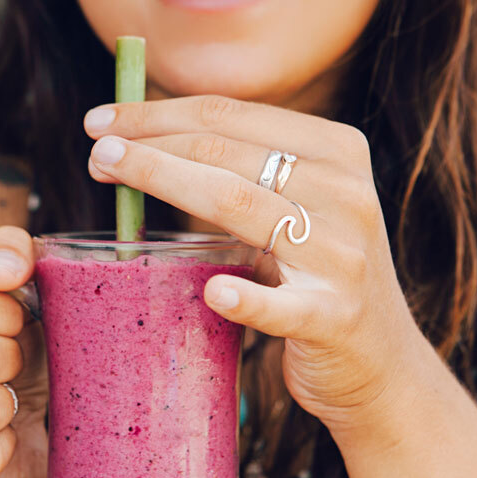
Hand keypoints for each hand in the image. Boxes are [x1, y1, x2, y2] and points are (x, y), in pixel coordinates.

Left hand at [84, 96, 433, 429]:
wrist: (381, 365)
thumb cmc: (317, 277)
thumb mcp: (298, 210)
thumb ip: (246, 174)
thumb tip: (145, 139)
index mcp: (338, 152)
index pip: (233, 115)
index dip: (160, 112)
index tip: (103, 121)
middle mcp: (347, 193)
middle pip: (228, 151)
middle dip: (151, 143)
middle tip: (95, 151)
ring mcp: (343, 256)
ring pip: (242, 205)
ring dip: (166, 181)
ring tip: (109, 172)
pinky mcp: (335, 318)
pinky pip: (283, 306)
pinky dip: (247, 298)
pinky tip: (212, 292)